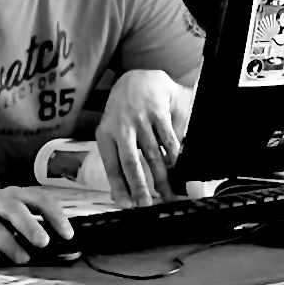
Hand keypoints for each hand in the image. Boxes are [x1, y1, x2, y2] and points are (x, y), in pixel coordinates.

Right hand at [0, 186, 74, 263]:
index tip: (68, 234)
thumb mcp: (14, 211)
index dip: (55, 215)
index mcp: (15, 195)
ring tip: (23, 259)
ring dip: (9, 244)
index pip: (39, 199)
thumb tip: (62, 245)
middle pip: (13, 209)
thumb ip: (34, 222)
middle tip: (43, 242)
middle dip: (29, 226)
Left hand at [93, 69, 192, 203]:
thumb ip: (116, 160)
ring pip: (153, 154)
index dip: (119, 187)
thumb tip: (120, 195)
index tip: (127, 205)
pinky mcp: (157, 112)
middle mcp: (121, 128)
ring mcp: (140, 119)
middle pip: (131, 162)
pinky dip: (174, 156)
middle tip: (147, 205)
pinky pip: (168, 139)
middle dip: (140, 186)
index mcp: (106, 134)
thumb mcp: (113, 131)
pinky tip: (177, 169)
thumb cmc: (124, 112)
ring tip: (168, 194)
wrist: (138, 79)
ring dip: (161, 177)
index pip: (112, 166)